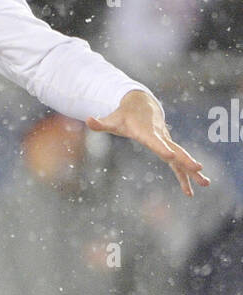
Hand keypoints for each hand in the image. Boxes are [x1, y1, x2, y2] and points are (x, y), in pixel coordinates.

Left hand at [86, 89, 209, 197]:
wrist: (141, 103)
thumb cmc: (124, 114)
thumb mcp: (112, 119)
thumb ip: (101, 122)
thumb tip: (88, 119)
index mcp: (147, 132)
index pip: (155, 141)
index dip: (162, 148)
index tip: (170, 156)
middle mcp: (160, 137)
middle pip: (176, 150)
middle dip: (187, 160)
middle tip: (199, 168)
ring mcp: (166, 142)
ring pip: (182, 158)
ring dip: (193, 172)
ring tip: (206, 184)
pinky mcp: (168, 147)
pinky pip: (178, 164)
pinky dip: (185, 175)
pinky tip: (190, 191)